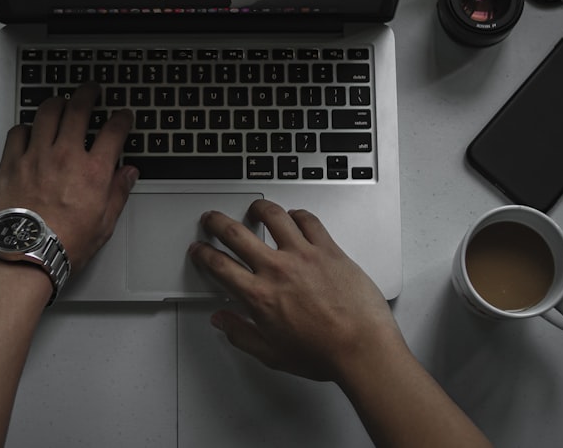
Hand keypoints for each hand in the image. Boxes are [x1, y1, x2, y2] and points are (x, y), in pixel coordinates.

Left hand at [0, 83, 137, 272]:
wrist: (25, 256)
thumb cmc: (63, 245)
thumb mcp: (103, 224)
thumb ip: (118, 193)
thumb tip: (128, 174)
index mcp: (93, 172)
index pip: (114, 131)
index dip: (122, 118)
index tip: (123, 115)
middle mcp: (66, 156)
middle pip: (79, 109)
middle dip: (89, 94)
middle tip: (92, 89)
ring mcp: (36, 156)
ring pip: (47, 112)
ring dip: (57, 102)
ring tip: (62, 101)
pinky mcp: (12, 162)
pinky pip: (19, 131)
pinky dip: (27, 126)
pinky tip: (31, 130)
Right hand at [188, 199, 404, 384]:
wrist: (362, 347)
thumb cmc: (324, 353)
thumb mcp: (272, 354)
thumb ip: (241, 334)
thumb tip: (222, 321)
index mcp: (259, 296)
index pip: (219, 266)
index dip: (203, 253)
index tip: (200, 249)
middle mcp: (277, 269)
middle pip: (236, 233)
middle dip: (216, 222)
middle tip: (212, 218)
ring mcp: (303, 255)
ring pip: (273, 216)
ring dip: (258, 208)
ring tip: (254, 208)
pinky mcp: (328, 249)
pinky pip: (308, 220)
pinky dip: (297, 214)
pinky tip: (294, 217)